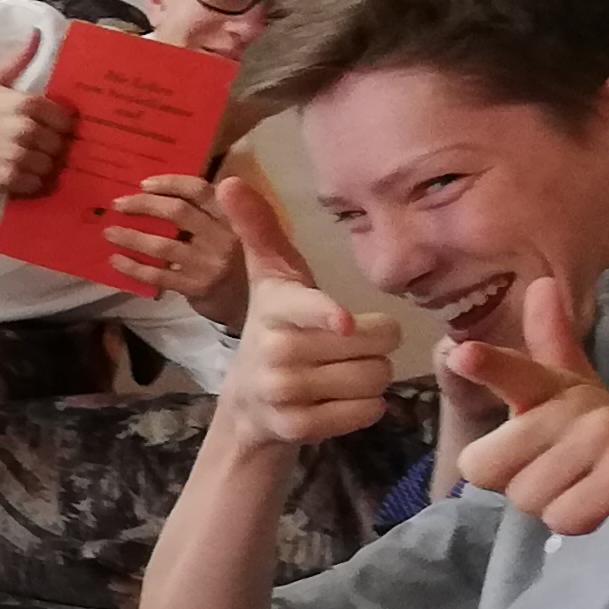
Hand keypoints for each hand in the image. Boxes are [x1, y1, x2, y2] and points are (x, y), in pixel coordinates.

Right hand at [0, 35, 72, 198]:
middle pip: (60, 146)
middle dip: (48, 149)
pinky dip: (29, 184)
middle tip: (32, 150)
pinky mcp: (7, 178)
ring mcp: (17, 154)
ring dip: (39, 168)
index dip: (57, 128)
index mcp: (26, 103)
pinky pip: (36, 185)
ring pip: (50, 167)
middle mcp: (25, 128)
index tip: (46, 132)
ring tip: (22, 163)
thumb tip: (37, 35)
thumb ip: (16, 61)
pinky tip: (14, 176)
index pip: (66, 121)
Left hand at [97, 170, 240, 318]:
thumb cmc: (241, 258)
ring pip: (162, 245)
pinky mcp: (197, 287)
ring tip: (109, 232)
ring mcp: (210, 263)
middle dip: (143, 205)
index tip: (144, 184)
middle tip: (118, 204)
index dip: (169, 183)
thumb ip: (210, 212)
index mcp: (234, 214)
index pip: (200, 189)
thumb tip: (159, 195)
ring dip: (130, 236)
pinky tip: (116, 260)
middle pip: (177, 212)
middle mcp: (225, 235)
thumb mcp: (240, 228)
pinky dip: (133, 267)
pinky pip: (158, 275)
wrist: (258, 302)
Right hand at [211, 171, 400, 454]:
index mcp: (274, 309)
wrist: (249, 401)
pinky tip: (344, 400)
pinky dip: (367, 408)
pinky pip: (364, 413)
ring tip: (347, 371)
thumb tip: (230, 179)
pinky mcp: (297, 428)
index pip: (306, 309)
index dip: (327, 315)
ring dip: (374, 377)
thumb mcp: (272, 277)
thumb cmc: (277, 326)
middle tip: (353, 345)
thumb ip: (259, 229)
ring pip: (373, 380)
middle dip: (378, 345)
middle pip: (371, 345)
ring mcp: (283, 394)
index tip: (344, 323)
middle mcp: (274, 352)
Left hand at [448, 277, 608, 550]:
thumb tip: (542, 282)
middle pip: (487, 465)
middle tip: (563, 476)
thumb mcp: (580, 397)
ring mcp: (608, 437)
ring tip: (588, 489)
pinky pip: (563, 517)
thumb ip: (552, 348)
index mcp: (559, 388)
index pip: (518, 373)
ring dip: (552, 507)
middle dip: (517, 485)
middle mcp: (581, 406)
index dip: (490, 366)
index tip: (463, 355)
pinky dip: (578, 524)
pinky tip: (606, 507)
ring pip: (525, 496)